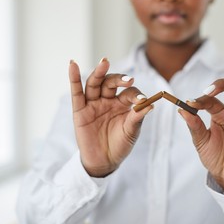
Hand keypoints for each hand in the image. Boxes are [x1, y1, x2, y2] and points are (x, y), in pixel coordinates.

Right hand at [68, 58, 151, 176]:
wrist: (104, 162)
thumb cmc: (120, 145)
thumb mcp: (131, 132)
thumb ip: (137, 118)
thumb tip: (150, 105)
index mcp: (122, 103)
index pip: (129, 92)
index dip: (135, 95)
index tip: (142, 100)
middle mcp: (108, 100)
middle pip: (111, 83)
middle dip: (119, 79)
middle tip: (128, 80)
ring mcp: (93, 104)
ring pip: (95, 84)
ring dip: (99, 72)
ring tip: (105, 62)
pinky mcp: (80, 110)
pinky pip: (76, 92)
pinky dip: (74, 78)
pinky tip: (73, 65)